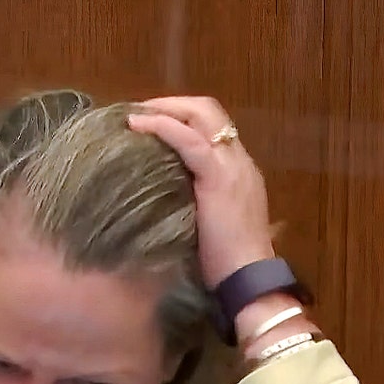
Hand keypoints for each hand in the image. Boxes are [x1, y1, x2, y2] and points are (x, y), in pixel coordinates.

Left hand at [128, 96, 313, 355]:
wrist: (248, 278)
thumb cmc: (227, 263)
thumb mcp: (209, 224)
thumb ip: (194, 204)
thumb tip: (162, 199)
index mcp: (239, 170)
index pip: (213, 127)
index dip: (183, 118)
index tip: (151, 122)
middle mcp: (239, 160)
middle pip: (208, 110)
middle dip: (172, 105)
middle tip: (140, 111)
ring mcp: (232, 166)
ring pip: (201, 115)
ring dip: (165, 109)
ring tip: (135, 115)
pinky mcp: (219, 177)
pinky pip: (190, 140)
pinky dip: (163, 126)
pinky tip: (139, 125)